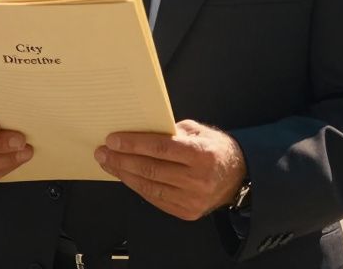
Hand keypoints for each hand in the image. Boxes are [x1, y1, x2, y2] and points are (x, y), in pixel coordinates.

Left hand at [95, 119, 245, 220]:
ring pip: (149, 187)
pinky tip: (125, 176)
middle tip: (103, 152)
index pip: (160, 148)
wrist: (238, 178)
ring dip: (124, 174)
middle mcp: (197, 179)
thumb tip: (141, 130)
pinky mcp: (186, 212)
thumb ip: (172, 131)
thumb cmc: (216, 150)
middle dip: (122, 160)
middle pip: (151, 169)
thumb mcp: (199, 131)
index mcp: (201, 154)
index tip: (113, 140)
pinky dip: (137, 187)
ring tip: (109, 163)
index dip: (134, 144)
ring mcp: (192, 199)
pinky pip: (155, 199)